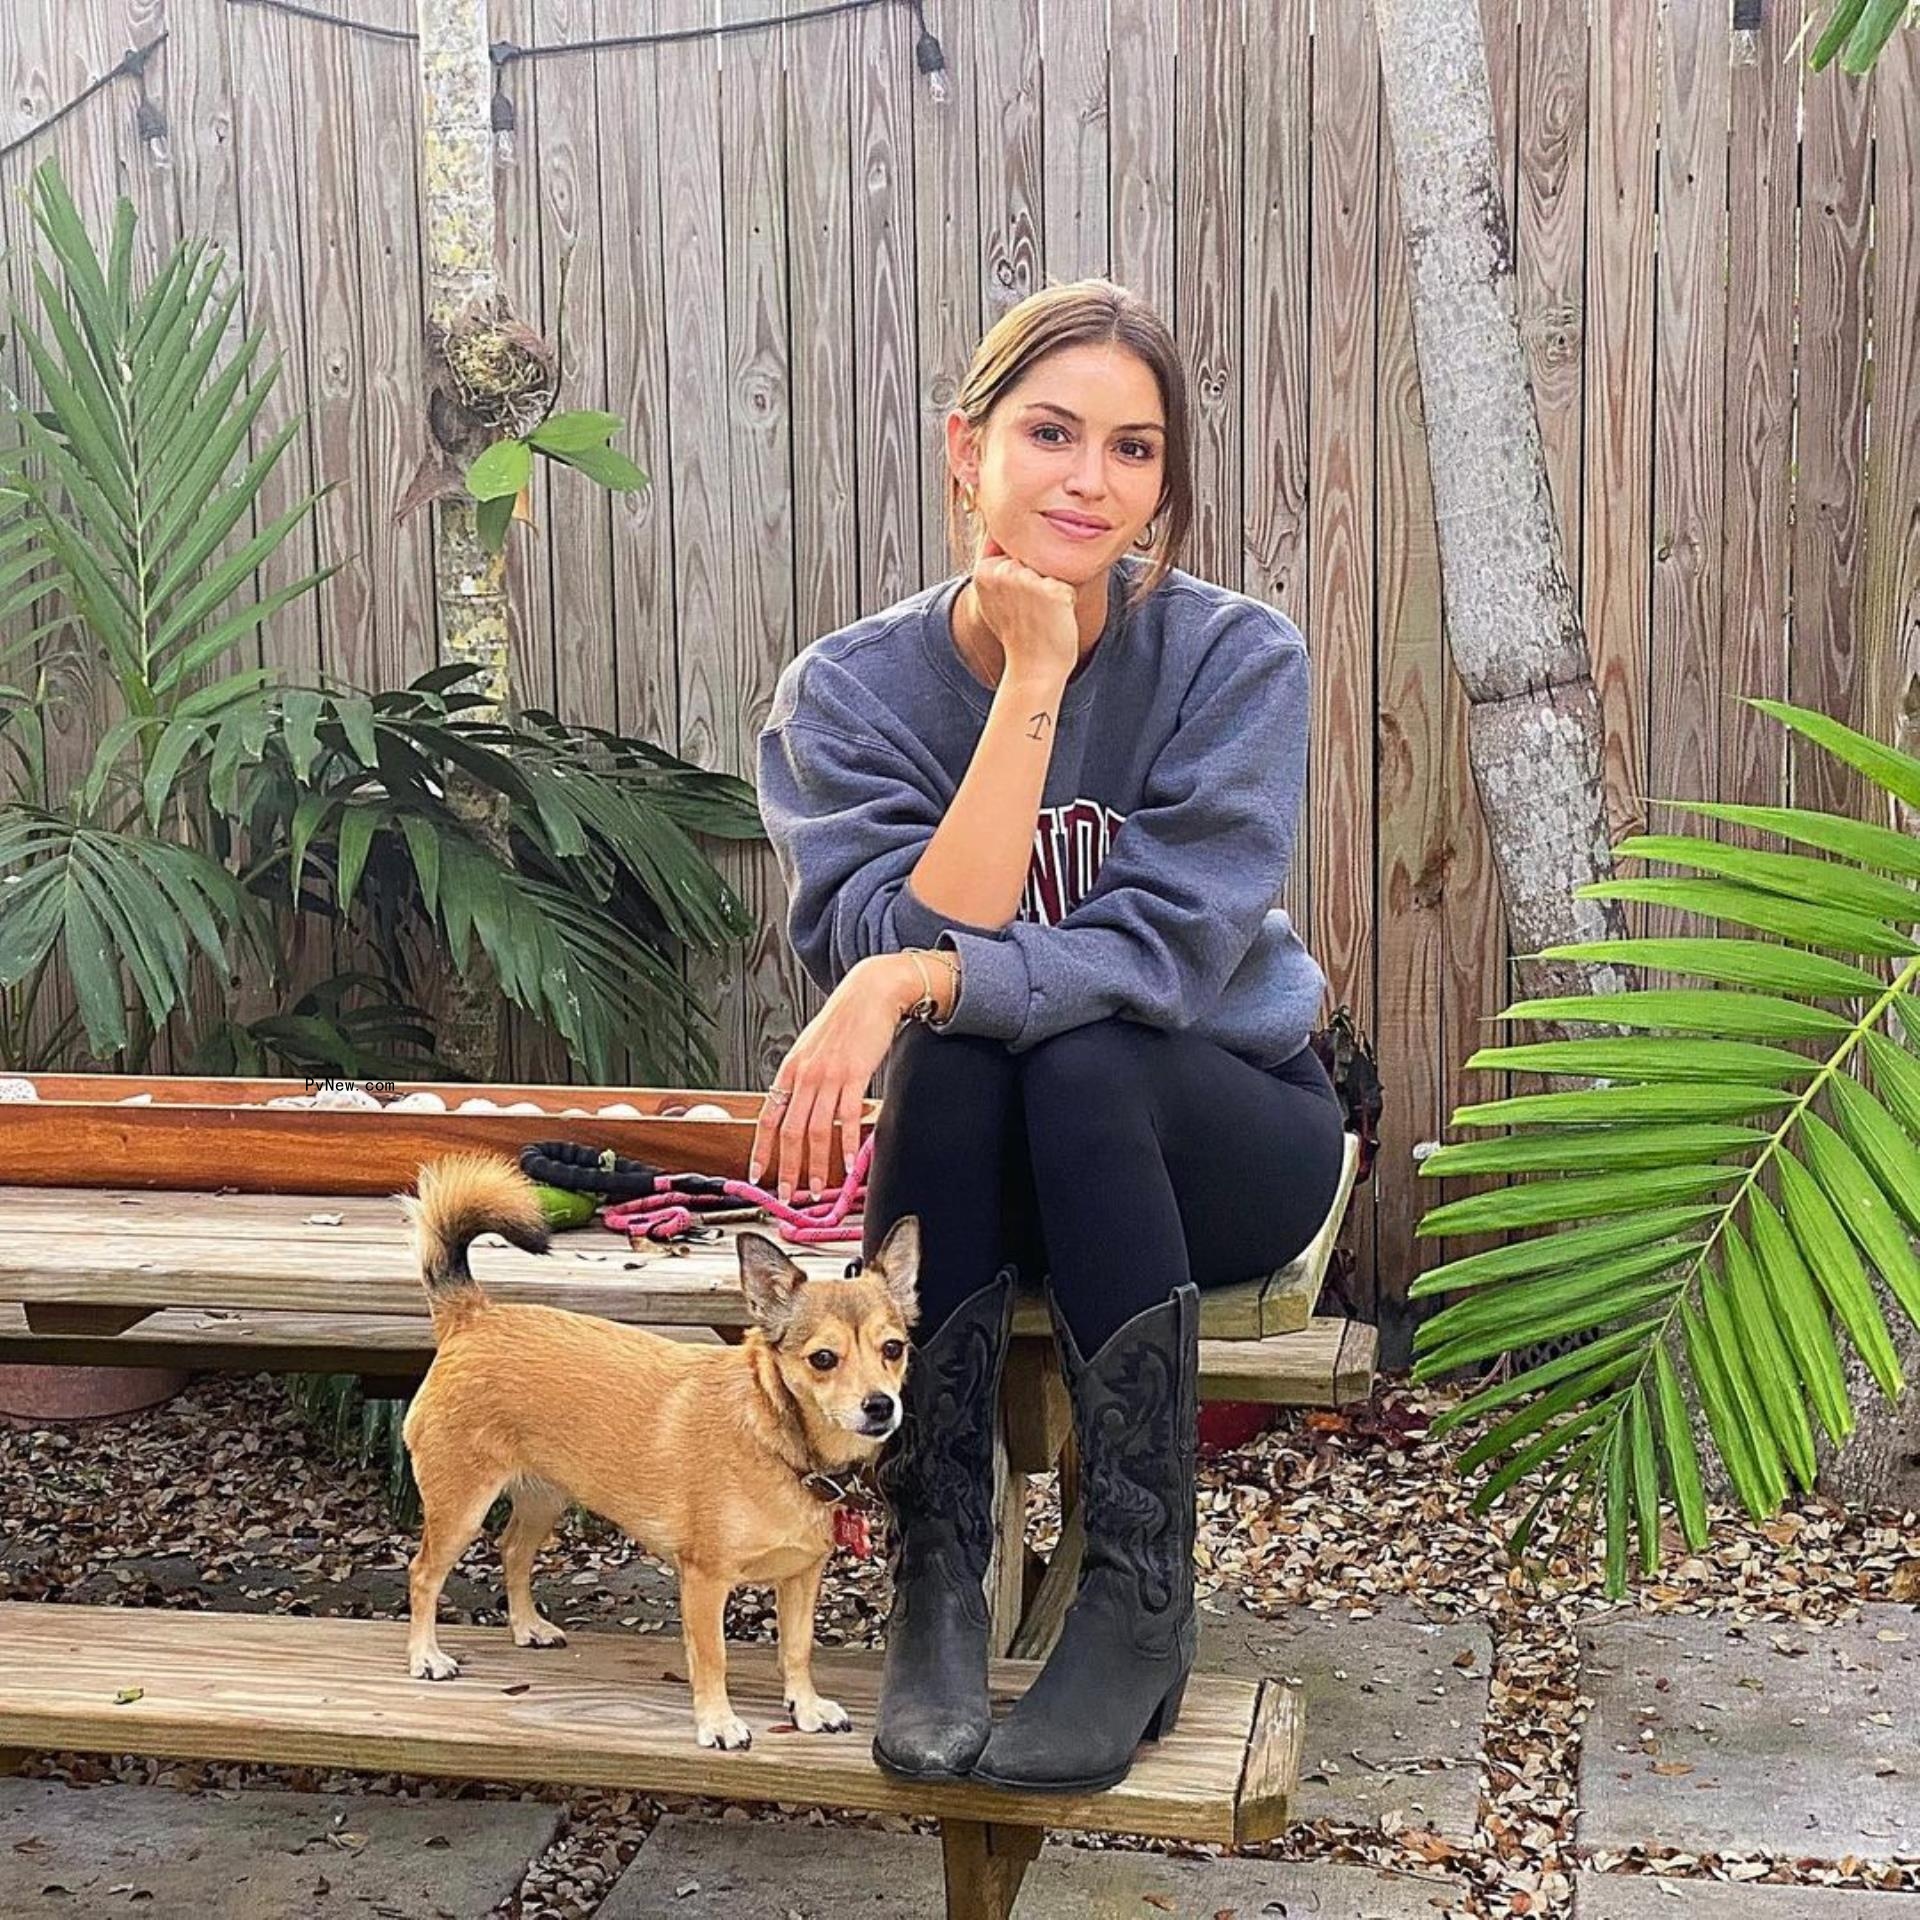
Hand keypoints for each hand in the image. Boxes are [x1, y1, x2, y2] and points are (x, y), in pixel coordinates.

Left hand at [748, 957, 906, 1202]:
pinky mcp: (854, 1076)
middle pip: (789, 1132)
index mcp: (790, 1070)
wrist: (868, 994)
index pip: (767, 1118)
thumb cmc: (842, 1021)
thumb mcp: (811, 1049)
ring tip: (819, 1188)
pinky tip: (847, 1164)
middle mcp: (804, 1075)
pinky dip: (846, 1146)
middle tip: (789, 1195)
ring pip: (816, 1131)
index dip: (760, 1150)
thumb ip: (802, 1079)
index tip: (757, 1175)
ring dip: (817, 1166)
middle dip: (788, 1169)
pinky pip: (847, 1118)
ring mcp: (828, 1076)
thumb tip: (795, 1108)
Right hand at [972, 534, 1078, 684]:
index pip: (1014, 553)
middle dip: (1038, 580)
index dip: (1021, 578)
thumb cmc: (1019, 636)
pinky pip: (1068, 585)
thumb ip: (995, 567)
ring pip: (1052, 568)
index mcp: (984, 571)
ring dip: (1053, 589)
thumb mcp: (993, 600)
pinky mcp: (1052, 591)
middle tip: (1030, 611)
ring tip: (1042, 614)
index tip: (1015, 604)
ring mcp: (1027, 580)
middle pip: (1035, 558)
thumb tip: (998, 534)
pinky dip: (1067, 601)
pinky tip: (1055, 619)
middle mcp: (1003, 571)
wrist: (1033, 669)